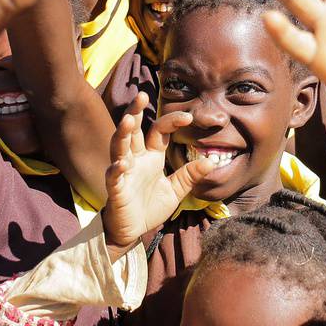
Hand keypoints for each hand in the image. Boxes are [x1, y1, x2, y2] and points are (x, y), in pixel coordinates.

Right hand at [102, 97, 216, 250]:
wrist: (131, 230)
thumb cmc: (149, 207)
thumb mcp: (175, 191)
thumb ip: (189, 175)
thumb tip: (211, 161)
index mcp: (151, 157)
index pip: (159, 132)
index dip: (172, 122)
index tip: (188, 117)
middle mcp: (136, 159)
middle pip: (132, 130)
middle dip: (134, 112)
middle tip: (141, 95)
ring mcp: (123, 172)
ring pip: (119, 147)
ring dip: (122, 134)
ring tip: (127, 121)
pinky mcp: (116, 189)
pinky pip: (113, 176)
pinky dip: (116, 169)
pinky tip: (122, 164)